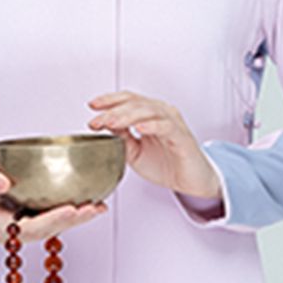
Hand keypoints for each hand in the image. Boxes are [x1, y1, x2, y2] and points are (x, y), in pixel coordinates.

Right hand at [0, 155, 109, 243]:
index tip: (69, 209)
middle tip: (92, 208)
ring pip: (58, 225)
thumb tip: (3, 183)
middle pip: (50, 230)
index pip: (30, 229)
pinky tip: (95, 201)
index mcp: (4, 228)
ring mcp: (31, 225)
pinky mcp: (40, 216)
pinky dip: (77, 209)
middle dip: (72, 221)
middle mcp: (20, 232)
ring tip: (99, 207)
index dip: (51, 221)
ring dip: (80, 217)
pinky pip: (60, 215)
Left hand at [87, 92, 222, 199]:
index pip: (128, 99)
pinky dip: (152, 125)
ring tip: (112, 122)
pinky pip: (166, 126)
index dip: (110, 100)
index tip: (92, 105)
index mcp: (150, 114)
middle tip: (97, 120)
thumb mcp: (135, 153)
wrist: (191, 182)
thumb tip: (104, 125)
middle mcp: (162, 114)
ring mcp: (173, 123)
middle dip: (113, 111)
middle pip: (135, 103)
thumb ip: (122, 138)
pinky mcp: (182, 137)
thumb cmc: (167, 165)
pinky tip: (139, 128)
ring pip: (148, 111)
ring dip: (127, 115)